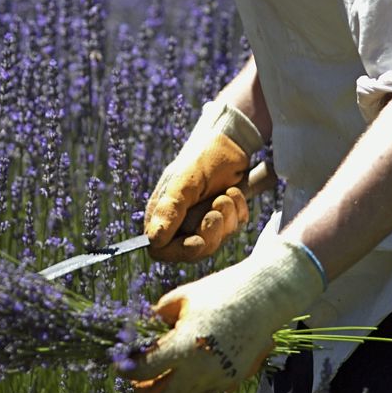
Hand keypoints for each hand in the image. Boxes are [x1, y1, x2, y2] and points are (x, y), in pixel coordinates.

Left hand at [112, 238, 325, 392]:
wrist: (264, 298)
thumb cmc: (218, 292)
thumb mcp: (180, 298)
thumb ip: (157, 320)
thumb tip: (139, 335)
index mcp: (183, 346)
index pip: (145, 368)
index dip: (127, 370)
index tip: (117, 368)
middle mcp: (199, 369)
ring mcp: (217, 378)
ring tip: (143, 388)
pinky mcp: (230, 380)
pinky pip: (200, 387)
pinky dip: (186, 383)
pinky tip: (181, 371)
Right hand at [145, 100, 262, 261]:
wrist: (232, 141)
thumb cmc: (203, 156)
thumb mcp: (184, 181)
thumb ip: (170, 209)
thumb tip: (153, 239)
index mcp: (163, 214)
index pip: (161, 249)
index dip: (179, 251)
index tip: (197, 241)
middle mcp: (181, 221)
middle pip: (193, 251)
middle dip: (210, 232)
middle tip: (216, 210)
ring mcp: (203, 221)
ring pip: (216, 241)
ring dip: (226, 218)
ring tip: (226, 194)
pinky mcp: (224, 218)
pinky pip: (234, 230)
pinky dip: (238, 212)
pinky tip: (234, 193)